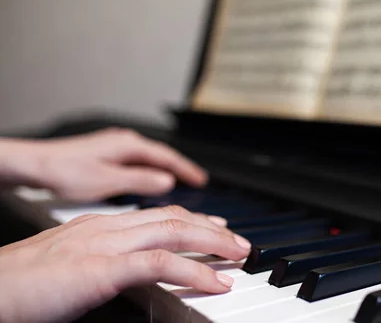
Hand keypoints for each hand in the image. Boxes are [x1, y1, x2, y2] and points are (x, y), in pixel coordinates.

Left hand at [0, 128, 207, 201]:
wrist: (33, 165)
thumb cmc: (64, 170)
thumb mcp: (108, 180)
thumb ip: (140, 180)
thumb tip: (166, 181)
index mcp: (128, 145)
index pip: (167, 156)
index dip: (187, 169)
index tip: (202, 180)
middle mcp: (123, 142)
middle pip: (160, 156)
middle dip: (179, 168)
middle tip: (196, 181)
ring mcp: (113, 148)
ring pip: (147, 159)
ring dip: (164, 170)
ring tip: (177, 183)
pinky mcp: (104, 156)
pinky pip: (136, 163)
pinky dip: (148, 172)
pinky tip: (146, 181)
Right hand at [0, 205, 250, 322]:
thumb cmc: (21, 286)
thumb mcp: (71, 265)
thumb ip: (103, 262)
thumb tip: (129, 272)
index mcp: (99, 225)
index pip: (157, 215)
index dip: (192, 220)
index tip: (214, 227)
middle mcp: (106, 227)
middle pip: (173, 219)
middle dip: (211, 229)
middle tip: (238, 242)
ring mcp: (104, 244)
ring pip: (173, 233)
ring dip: (212, 244)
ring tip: (238, 256)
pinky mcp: (100, 268)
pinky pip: (159, 264)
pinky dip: (193, 271)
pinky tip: (214, 282)